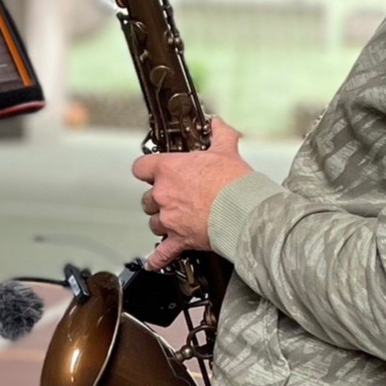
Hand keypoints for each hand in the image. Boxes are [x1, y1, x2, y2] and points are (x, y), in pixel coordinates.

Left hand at [133, 117, 249, 266]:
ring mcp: (169, 219)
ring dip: (163, 223)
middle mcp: (164, 195)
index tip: (152, 171)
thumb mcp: (226, 150)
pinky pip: (162, 252)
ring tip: (177, 221)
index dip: (147, 170)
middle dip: (159, 200)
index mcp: (170, 170)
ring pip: (154, 223)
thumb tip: (218, 124)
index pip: (141, 167)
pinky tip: (155, 261)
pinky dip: (158, 258)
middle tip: (175, 198)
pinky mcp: (179, 240)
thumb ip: (220, 134)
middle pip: (148, 199)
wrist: (244, 211)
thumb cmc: (233, 183)